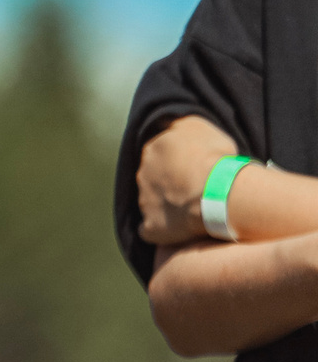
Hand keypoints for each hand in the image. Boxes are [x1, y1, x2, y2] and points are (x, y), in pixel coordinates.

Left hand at [138, 115, 241, 244]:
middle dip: (170, 184)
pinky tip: (179, 232)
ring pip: (152, 203)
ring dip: (168, 206)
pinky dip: (162, 231)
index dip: (178, 163)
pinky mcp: (151, 226)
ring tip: (194, 212)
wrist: (217, 193)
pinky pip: (151, 230)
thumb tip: (179, 130)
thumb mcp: (202, 128)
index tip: (194, 170)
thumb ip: (185, 129)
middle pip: (153, 178)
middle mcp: (142, 174)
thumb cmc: (216, 159)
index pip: (160, 154)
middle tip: (195, 191)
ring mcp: (144, 202)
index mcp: (153, 149)